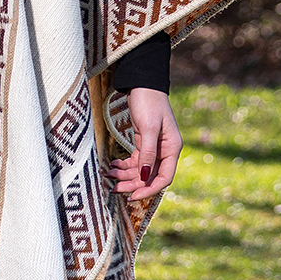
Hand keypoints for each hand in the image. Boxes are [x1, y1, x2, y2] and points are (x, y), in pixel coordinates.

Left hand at [105, 88, 181, 203]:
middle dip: (133, 184)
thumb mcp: (148, 127)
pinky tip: (112, 166)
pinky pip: (135, 161)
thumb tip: (145, 175)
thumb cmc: (148, 102)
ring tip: (108, 176)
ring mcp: (154, 147)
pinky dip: (124, 165)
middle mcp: (165, 151)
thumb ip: (148, 152)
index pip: (164, 178)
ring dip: (125, 176)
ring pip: (140, 170)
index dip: (148, 189)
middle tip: (115, 190)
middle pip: (150, 176)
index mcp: (172, 148)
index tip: (132, 196)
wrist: (142, 83)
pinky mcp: (143, 142)